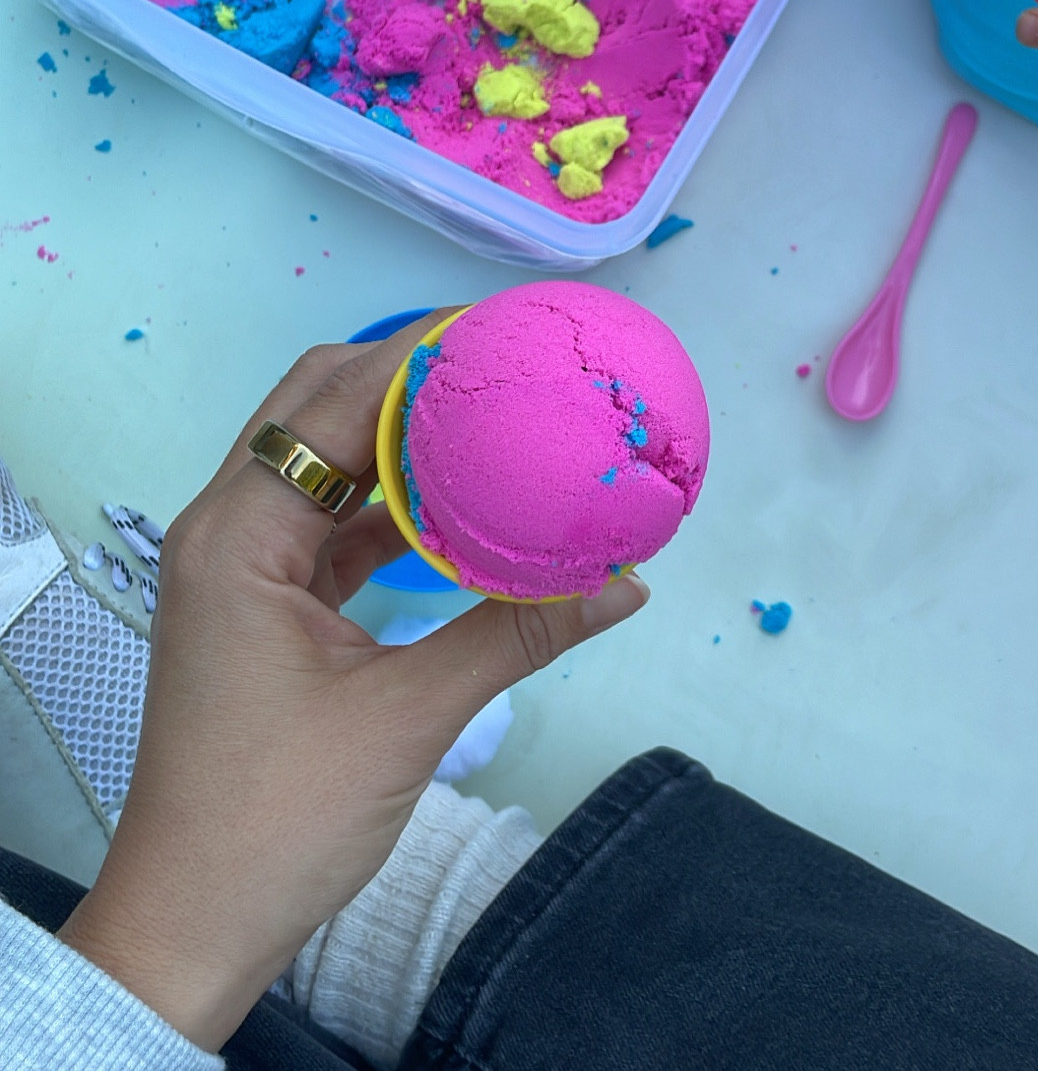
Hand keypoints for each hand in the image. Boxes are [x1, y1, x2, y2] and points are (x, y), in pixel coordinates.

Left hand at [58, 318, 648, 1050]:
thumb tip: (626, 582)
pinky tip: (462, 498)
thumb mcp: (409, 716)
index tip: (500, 330)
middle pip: (313, 410)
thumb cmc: (281, 817)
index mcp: (237, 535)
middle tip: (500, 358)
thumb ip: (516, 632)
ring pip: (322, 463)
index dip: (414, 357)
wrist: (199, 919)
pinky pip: (332, 523)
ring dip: (399, 435)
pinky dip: (393, 502)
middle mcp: (227, 529)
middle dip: (404, 375)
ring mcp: (242, 567)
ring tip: (491, 409)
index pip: (328, 403)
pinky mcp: (266, 604)